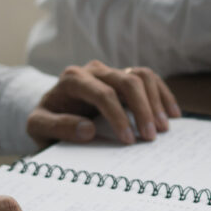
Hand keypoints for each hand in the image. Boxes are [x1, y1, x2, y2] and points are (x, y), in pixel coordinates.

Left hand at [27, 61, 180, 147]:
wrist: (49, 110)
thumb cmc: (45, 120)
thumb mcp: (37, 128)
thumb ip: (56, 127)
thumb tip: (88, 129)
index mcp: (73, 79)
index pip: (103, 94)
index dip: (119, 117)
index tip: (129, 140)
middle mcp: (94, 70)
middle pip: (127, 81)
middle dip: (143, 109)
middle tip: (151, 137)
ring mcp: (111, 71)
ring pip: (142, 76)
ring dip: (156, 102)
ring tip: (164, 129)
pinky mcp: (123, 77)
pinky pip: (149, 79)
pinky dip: (162, 95)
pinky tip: (173, 114)